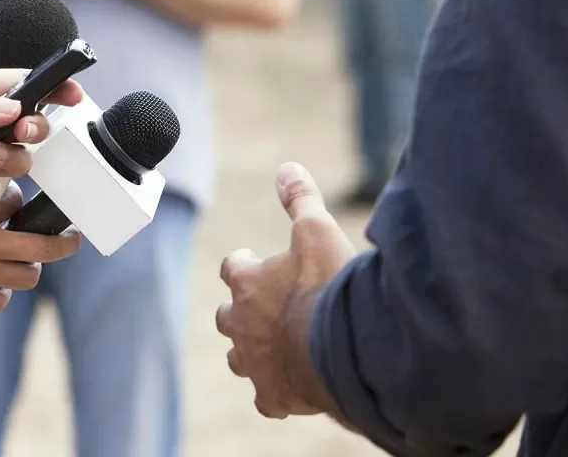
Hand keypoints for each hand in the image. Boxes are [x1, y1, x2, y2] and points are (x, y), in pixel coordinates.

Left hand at [216, 162, 357, 418]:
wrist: (341, 347)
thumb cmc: (327, 287)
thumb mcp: (317, 231)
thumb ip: (300, 199)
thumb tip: (286, 167)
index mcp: (247, 283)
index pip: (232, 268)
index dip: (243, 264)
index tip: (254, 261)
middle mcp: (241, 324)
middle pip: (227, 316)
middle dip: (240, 310)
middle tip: (261, 307)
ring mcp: (254, 362)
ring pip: (239, 358)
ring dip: (251, 350)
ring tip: (272, 346)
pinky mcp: (273, 396)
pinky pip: (266, 399)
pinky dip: (275, 393)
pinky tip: (289, 391)